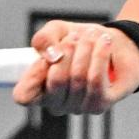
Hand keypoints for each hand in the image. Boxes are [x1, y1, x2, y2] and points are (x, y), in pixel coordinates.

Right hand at [10, 20, 138, 114]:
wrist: (114, 43)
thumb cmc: (80, 41)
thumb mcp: (56, 31)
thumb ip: (43, 39)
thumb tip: (51, 56)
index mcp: (40, 89)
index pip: (23, 96)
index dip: (32, 74)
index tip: (48, 54)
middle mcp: (57, 104)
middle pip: (56, 81)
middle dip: (67, 51)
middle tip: (77, 37)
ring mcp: (78, 107)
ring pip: (78, 79)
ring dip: (86, 50)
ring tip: (93, 36)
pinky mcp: (100, 105)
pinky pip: (96, 81)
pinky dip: (100, 56)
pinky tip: (105, 42)